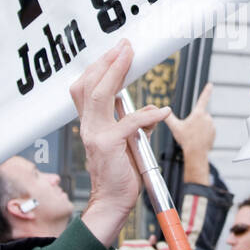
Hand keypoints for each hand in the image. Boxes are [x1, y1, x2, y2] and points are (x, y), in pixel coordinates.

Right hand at [71, 41, 169, 246]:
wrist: (112, 204)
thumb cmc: (120, 175)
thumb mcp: (129, 145)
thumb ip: (136, 126)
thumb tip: (152, 110)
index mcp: (90, 124)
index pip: (86, 88)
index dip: (99, 67)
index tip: (116, 51)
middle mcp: (88, 127)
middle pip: (88, 85)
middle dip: (106, 61)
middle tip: (123, 46)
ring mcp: (96, 135)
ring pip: (100, 95)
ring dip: (116, 72)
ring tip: (129, 56)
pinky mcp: (108, 146)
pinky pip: (130, 123)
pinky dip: (148, 115)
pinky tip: (162, 111)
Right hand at [165, 83, 214, 184]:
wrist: (196, 152)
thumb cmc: (186, 140)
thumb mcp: (175, 127)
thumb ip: (168, 118)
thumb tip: (162, 111)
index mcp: (198, 114)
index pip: (203, 99)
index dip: (206, 91)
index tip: (210, 84)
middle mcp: (207, 118)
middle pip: (200, 116)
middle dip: (195, 121)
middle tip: (190, 130)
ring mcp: (211, 125)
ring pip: (204, 124)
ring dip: (200, 128)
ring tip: (194, 136)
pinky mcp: (214, 132)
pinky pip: (208, 131)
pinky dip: (204, 134)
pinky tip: (199, 140)